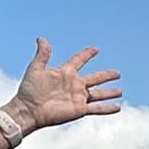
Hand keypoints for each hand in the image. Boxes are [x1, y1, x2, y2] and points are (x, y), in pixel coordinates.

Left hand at [6, 40, 124, 131]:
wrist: (28, 110)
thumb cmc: (29, 90)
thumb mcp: (35, 68)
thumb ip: (42, 54)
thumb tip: (41, 38)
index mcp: (65, 73)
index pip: (79, 60)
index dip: (87, 54)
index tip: (95, 49)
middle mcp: (74, 85)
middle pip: (95, 78)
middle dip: (106, 75)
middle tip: (118, 73)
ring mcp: (78, 98)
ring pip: (98, 94)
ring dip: (109, 93)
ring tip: (120, 91)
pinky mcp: (79, 110)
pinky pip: (97, 108)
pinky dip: (107, 108)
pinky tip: (118, 107)